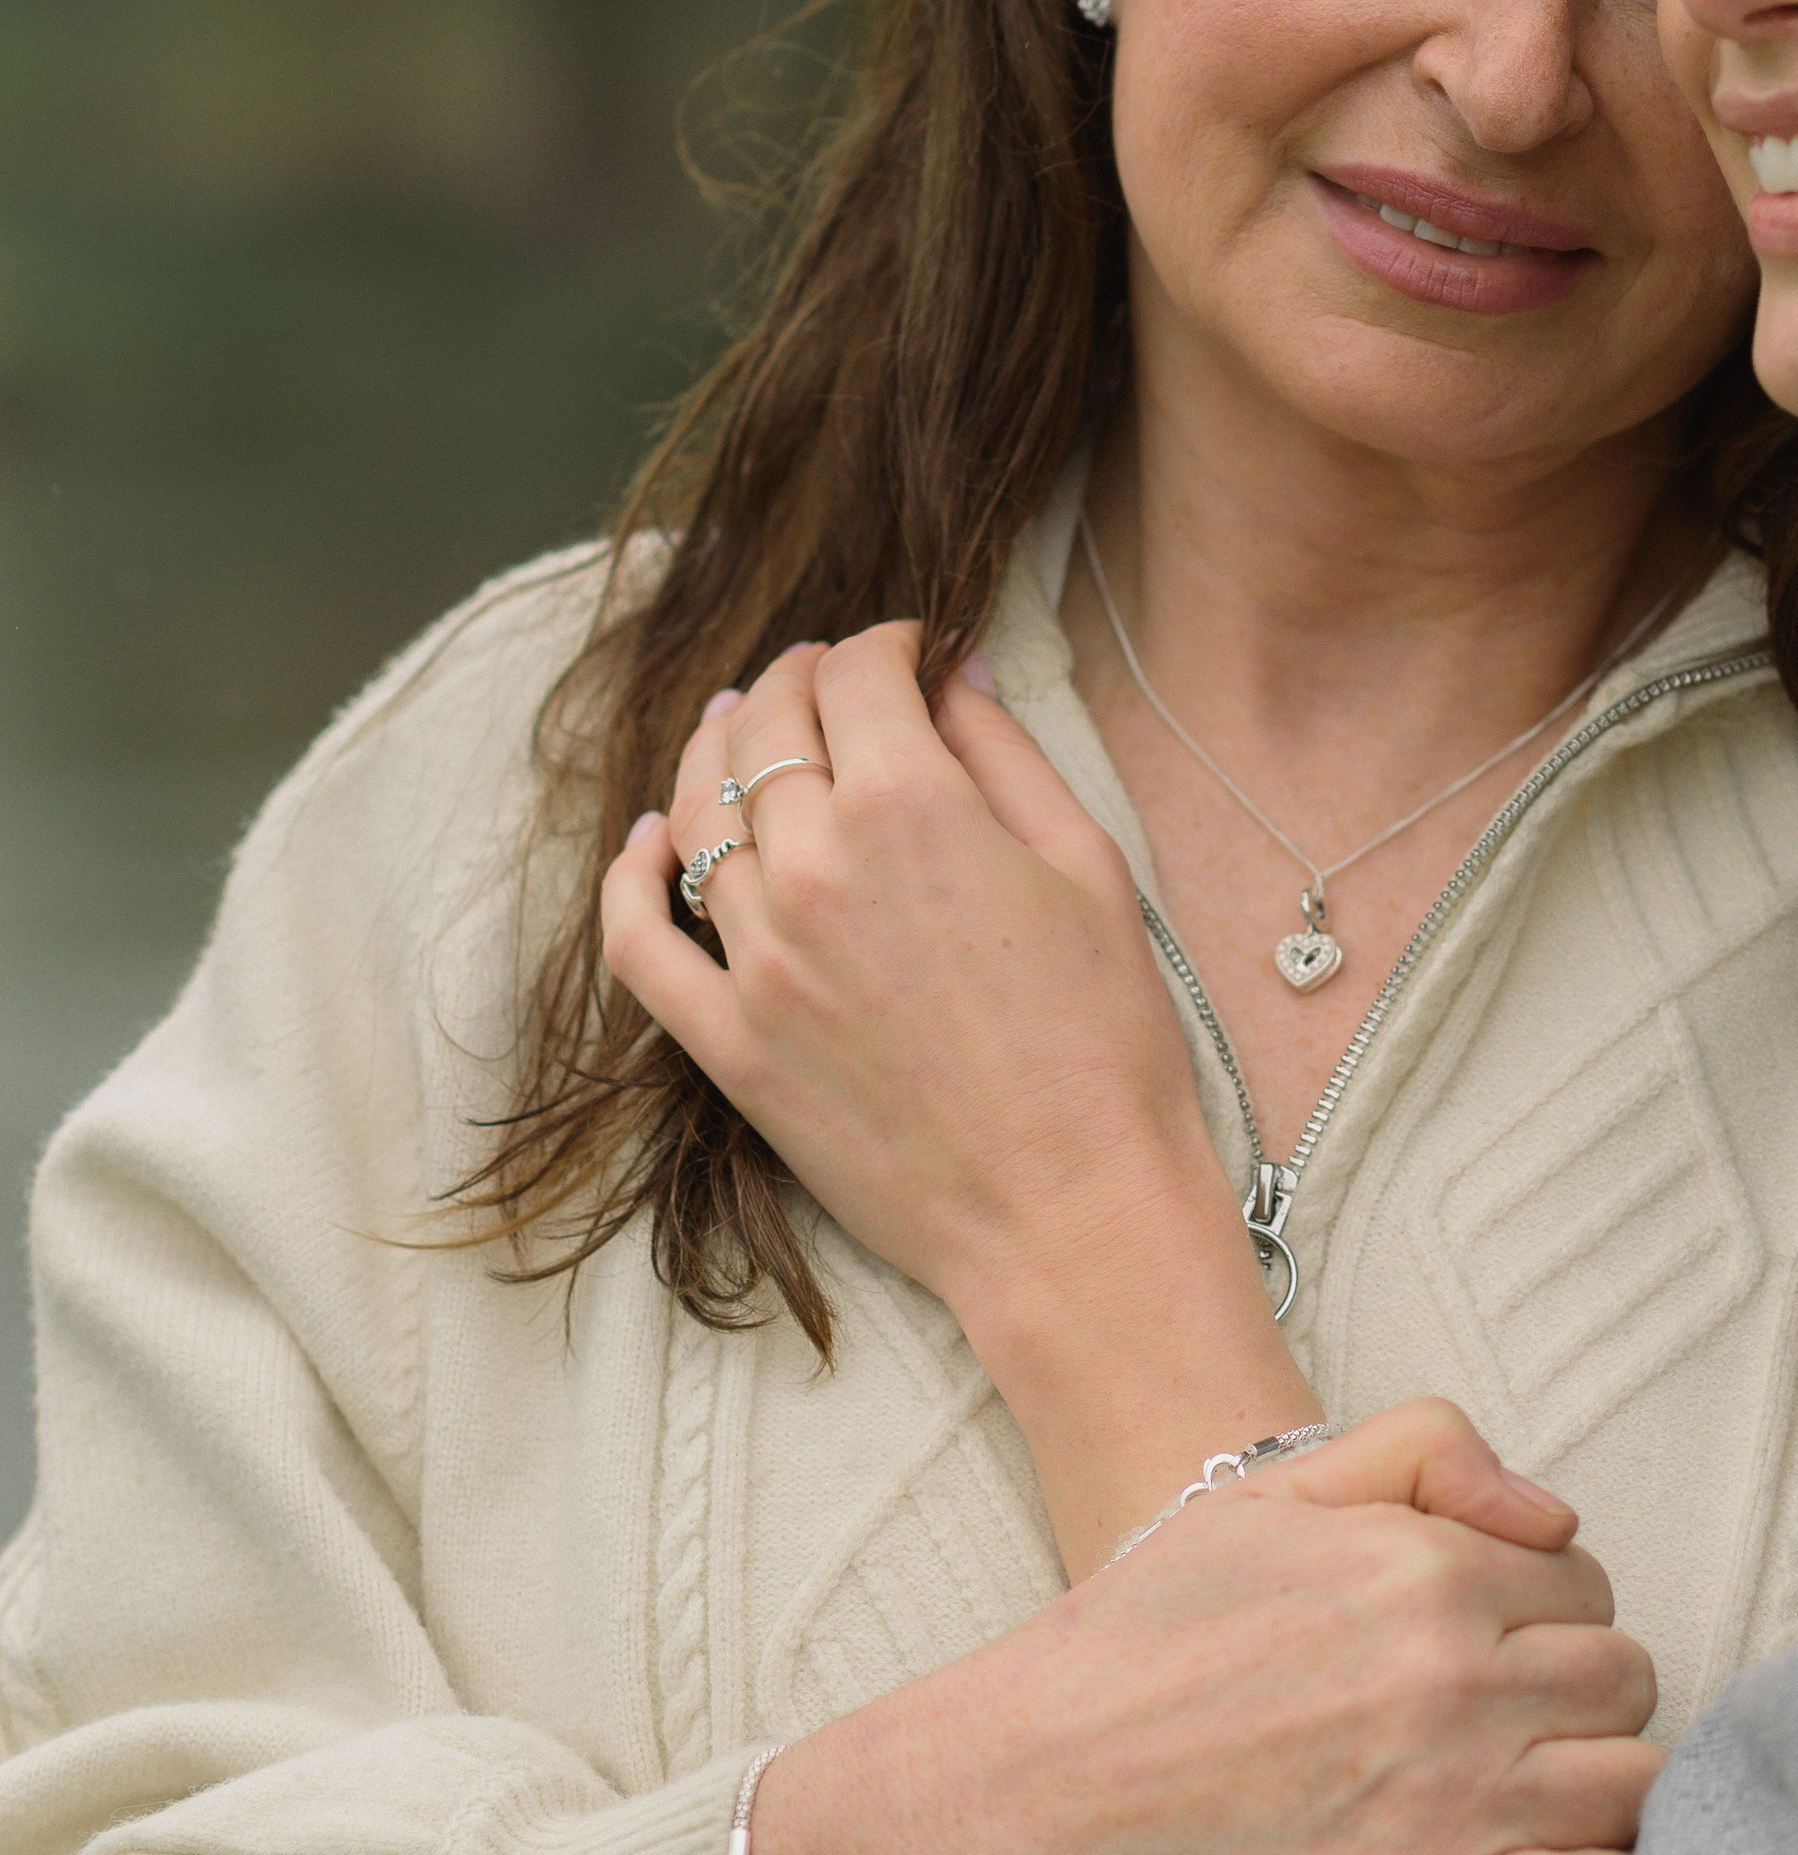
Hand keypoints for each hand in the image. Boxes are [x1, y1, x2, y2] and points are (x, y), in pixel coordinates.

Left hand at [602, 626, 1316, 1567]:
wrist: (1073, 1210)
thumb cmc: (1106, 1043)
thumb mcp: (1087, 867)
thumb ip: (1007, 755)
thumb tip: (956, 677)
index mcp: (911, 806)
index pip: (858, 675)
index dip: (884, 644)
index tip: (906, 651)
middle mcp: (814, 866)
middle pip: (767, 725)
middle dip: (799, 680)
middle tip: (827, 677)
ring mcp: (758, 959)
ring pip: (696, 813)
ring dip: (719, 750)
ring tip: (745, 729)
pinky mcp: (728, 1043)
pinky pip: (640, 939)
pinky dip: (633, 875)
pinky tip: (651, 840)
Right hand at [738, 1402, 1663, 1854]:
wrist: (1027, 1803)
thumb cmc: (1136, 1646)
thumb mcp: (1265, 1492)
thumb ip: (1422, 1450)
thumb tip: (1553, 1514)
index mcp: (1427, 1564)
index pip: (1585, 1582)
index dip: (1545, 1618)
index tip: (1488, 1656)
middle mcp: (1459, 1672)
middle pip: (1626, 1679)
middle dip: (1581, 1699)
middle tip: (1502, 1734)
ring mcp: (1458, 1796)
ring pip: (1640, 1785)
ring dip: (1600, 1792)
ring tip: (1524, 1808)